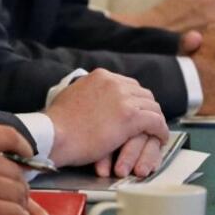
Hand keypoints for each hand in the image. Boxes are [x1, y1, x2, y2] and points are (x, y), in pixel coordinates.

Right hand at [45, 69, 168, 171]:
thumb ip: (85, 92)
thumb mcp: (71, 94)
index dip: (134, 99)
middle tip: (148, 122)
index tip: (135, 110)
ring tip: (156, 132)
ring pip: (152, 106)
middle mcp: (115, 82)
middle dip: (147, 108)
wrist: (53, 134)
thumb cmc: (57, 123)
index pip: (127, 84)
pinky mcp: (131, 117)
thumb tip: (86, 96)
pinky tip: (160, 138)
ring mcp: (124, 99)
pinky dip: (161, 130)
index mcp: (101, 76)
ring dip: (155, 120)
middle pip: (143, 93)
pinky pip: (156, 122)